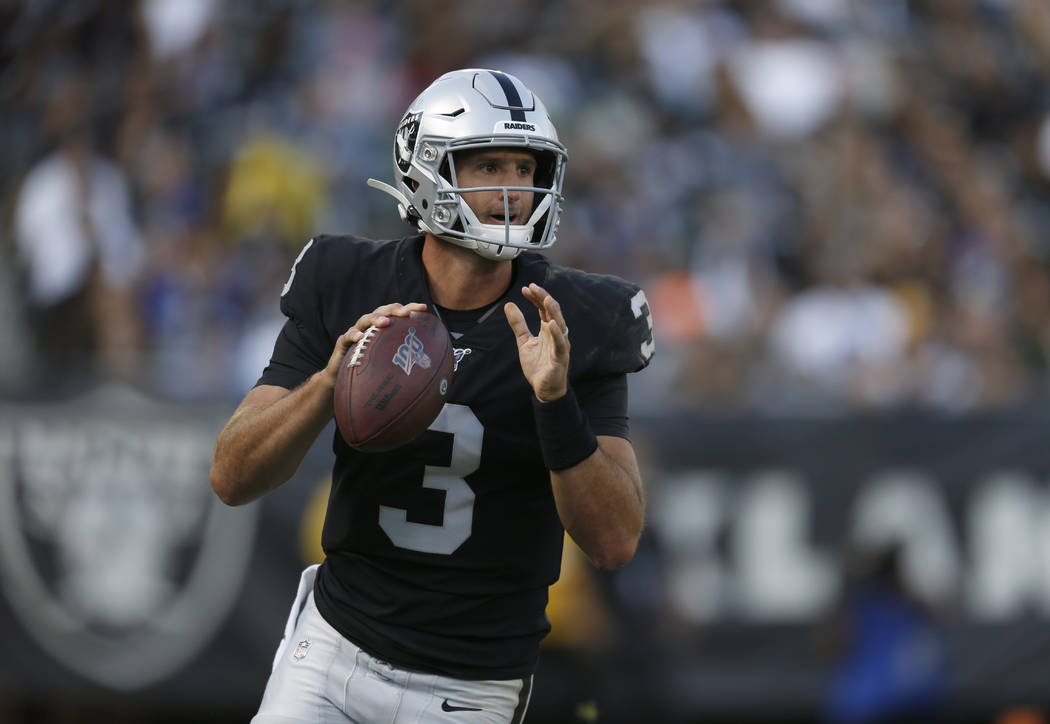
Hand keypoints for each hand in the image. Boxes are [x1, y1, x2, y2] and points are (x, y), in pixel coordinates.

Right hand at [321, 302, 427, 387]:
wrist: (343, 382)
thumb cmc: (370, 373)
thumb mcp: (390, 367)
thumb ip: (406, 365)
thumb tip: (433, 374)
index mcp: (383, 329)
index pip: (398, 315)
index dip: (410, 308)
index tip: (424, 308)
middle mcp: (370, 328)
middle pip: (383, 312)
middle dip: (395, 309)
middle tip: (406, 313)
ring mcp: (356, 333)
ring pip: (365, 320)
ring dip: (376, 319)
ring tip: (385, 322)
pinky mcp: (343, 343)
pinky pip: (347, 336)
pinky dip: (354, 334)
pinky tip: (360, 338)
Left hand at [504, 283, 568, 401]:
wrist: (544, 388)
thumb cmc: (537, 365)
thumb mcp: (524, 341)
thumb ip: (518, 324)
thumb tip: (509, 304)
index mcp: (548, 329)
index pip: (544, 308)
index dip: (536, 297)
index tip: (525, 288)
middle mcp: (557, 334)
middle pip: (552, 311)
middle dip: (544, 298)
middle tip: (533, 287)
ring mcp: (560, 345)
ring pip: (560, 324)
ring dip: (553, 311)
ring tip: (545, 299)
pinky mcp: (560, 358)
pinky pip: (560, 344)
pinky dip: (556, 334)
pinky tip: (550, 324)